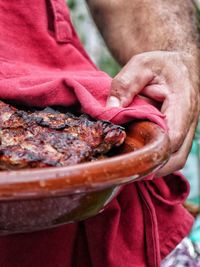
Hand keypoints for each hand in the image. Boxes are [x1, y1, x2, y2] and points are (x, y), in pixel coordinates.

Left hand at [107, 51, 199, 176]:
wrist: (178, 66)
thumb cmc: (161, 64)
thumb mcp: (140, 65)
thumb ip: (124, 85)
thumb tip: (110, 110)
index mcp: (182, 102)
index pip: (173, 136)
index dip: (154, 152)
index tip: (132, 159)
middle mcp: (188, 120)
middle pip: (177, 156)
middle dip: (154, 167)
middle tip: (128, 170)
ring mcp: (185, 129)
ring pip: (175, 159)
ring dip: (156, 166)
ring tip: (132, 166)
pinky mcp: (179, 133)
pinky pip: (171, 153)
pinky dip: (157, 159)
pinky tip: (138, 155)